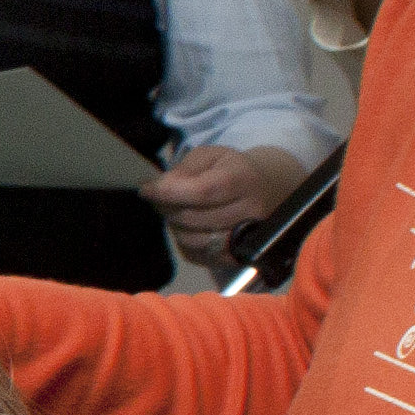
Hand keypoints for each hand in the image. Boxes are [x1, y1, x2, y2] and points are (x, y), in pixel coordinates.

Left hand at [137, 143, 308, 274]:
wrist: (267, 190)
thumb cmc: (232, 169)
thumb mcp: (210, 156)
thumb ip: (185, 169)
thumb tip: (162, 188)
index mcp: (244, 179)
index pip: (201, 191)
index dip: (169, 193)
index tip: (147, 190)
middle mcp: (251, 212)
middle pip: (194, 218)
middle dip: (168, 208)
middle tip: (161, 198)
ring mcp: (247, 239)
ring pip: (193, 240)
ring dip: (175, 226)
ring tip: (176, 211)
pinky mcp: (236, 258)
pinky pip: (197, 255)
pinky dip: (184, 241)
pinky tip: (188, 226)